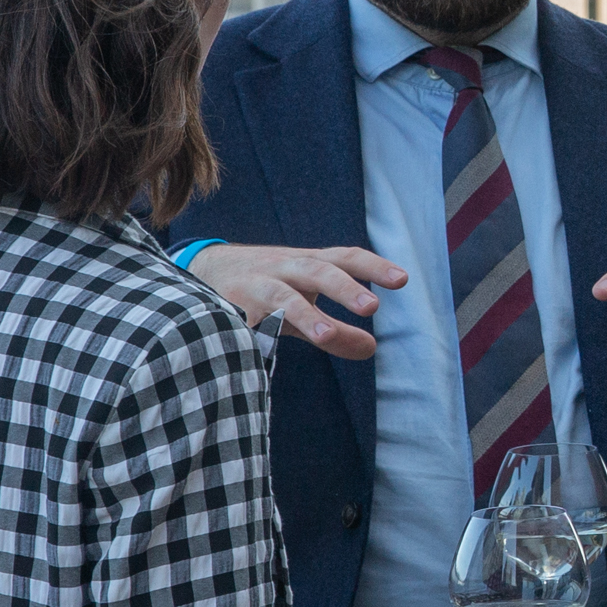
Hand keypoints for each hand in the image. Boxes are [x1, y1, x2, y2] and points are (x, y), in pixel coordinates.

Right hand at [193, 242, 405, 360]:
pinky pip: (244, 319)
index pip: (346, 257)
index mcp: (309, 264)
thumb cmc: (268, 288)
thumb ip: (335, 328)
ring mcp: (255, 285)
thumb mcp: (304, 304)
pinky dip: (255, 331)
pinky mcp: (226, 306)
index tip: (402, 280)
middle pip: (318, 270)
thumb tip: (371, 349)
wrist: (204, 268)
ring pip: (282, 295)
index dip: (374, 266)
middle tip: (372, 306)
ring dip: (305, 314)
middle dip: (344, 287)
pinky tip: (265, 345)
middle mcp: (285, 268)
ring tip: (327, 335)